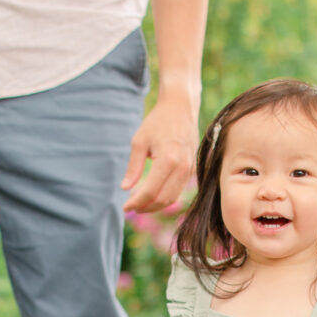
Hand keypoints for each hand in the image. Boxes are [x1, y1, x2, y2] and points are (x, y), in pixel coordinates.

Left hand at [121, 95, 197, 212]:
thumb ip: (133, 167)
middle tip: (131, 207)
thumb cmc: (158, 122)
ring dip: (156, 205)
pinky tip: (152, 195)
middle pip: (163, 200)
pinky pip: (178, 190)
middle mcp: (182, 168)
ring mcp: (189, 170)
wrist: (181, 108)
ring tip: (140, 204)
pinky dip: (165, 197)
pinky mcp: (191, 169)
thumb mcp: (139, 142)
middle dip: (146, 207)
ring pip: (173, 198)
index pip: (150, 192)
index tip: (125, 207)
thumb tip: (125, 188)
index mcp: (168, 160)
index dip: (136, 203)